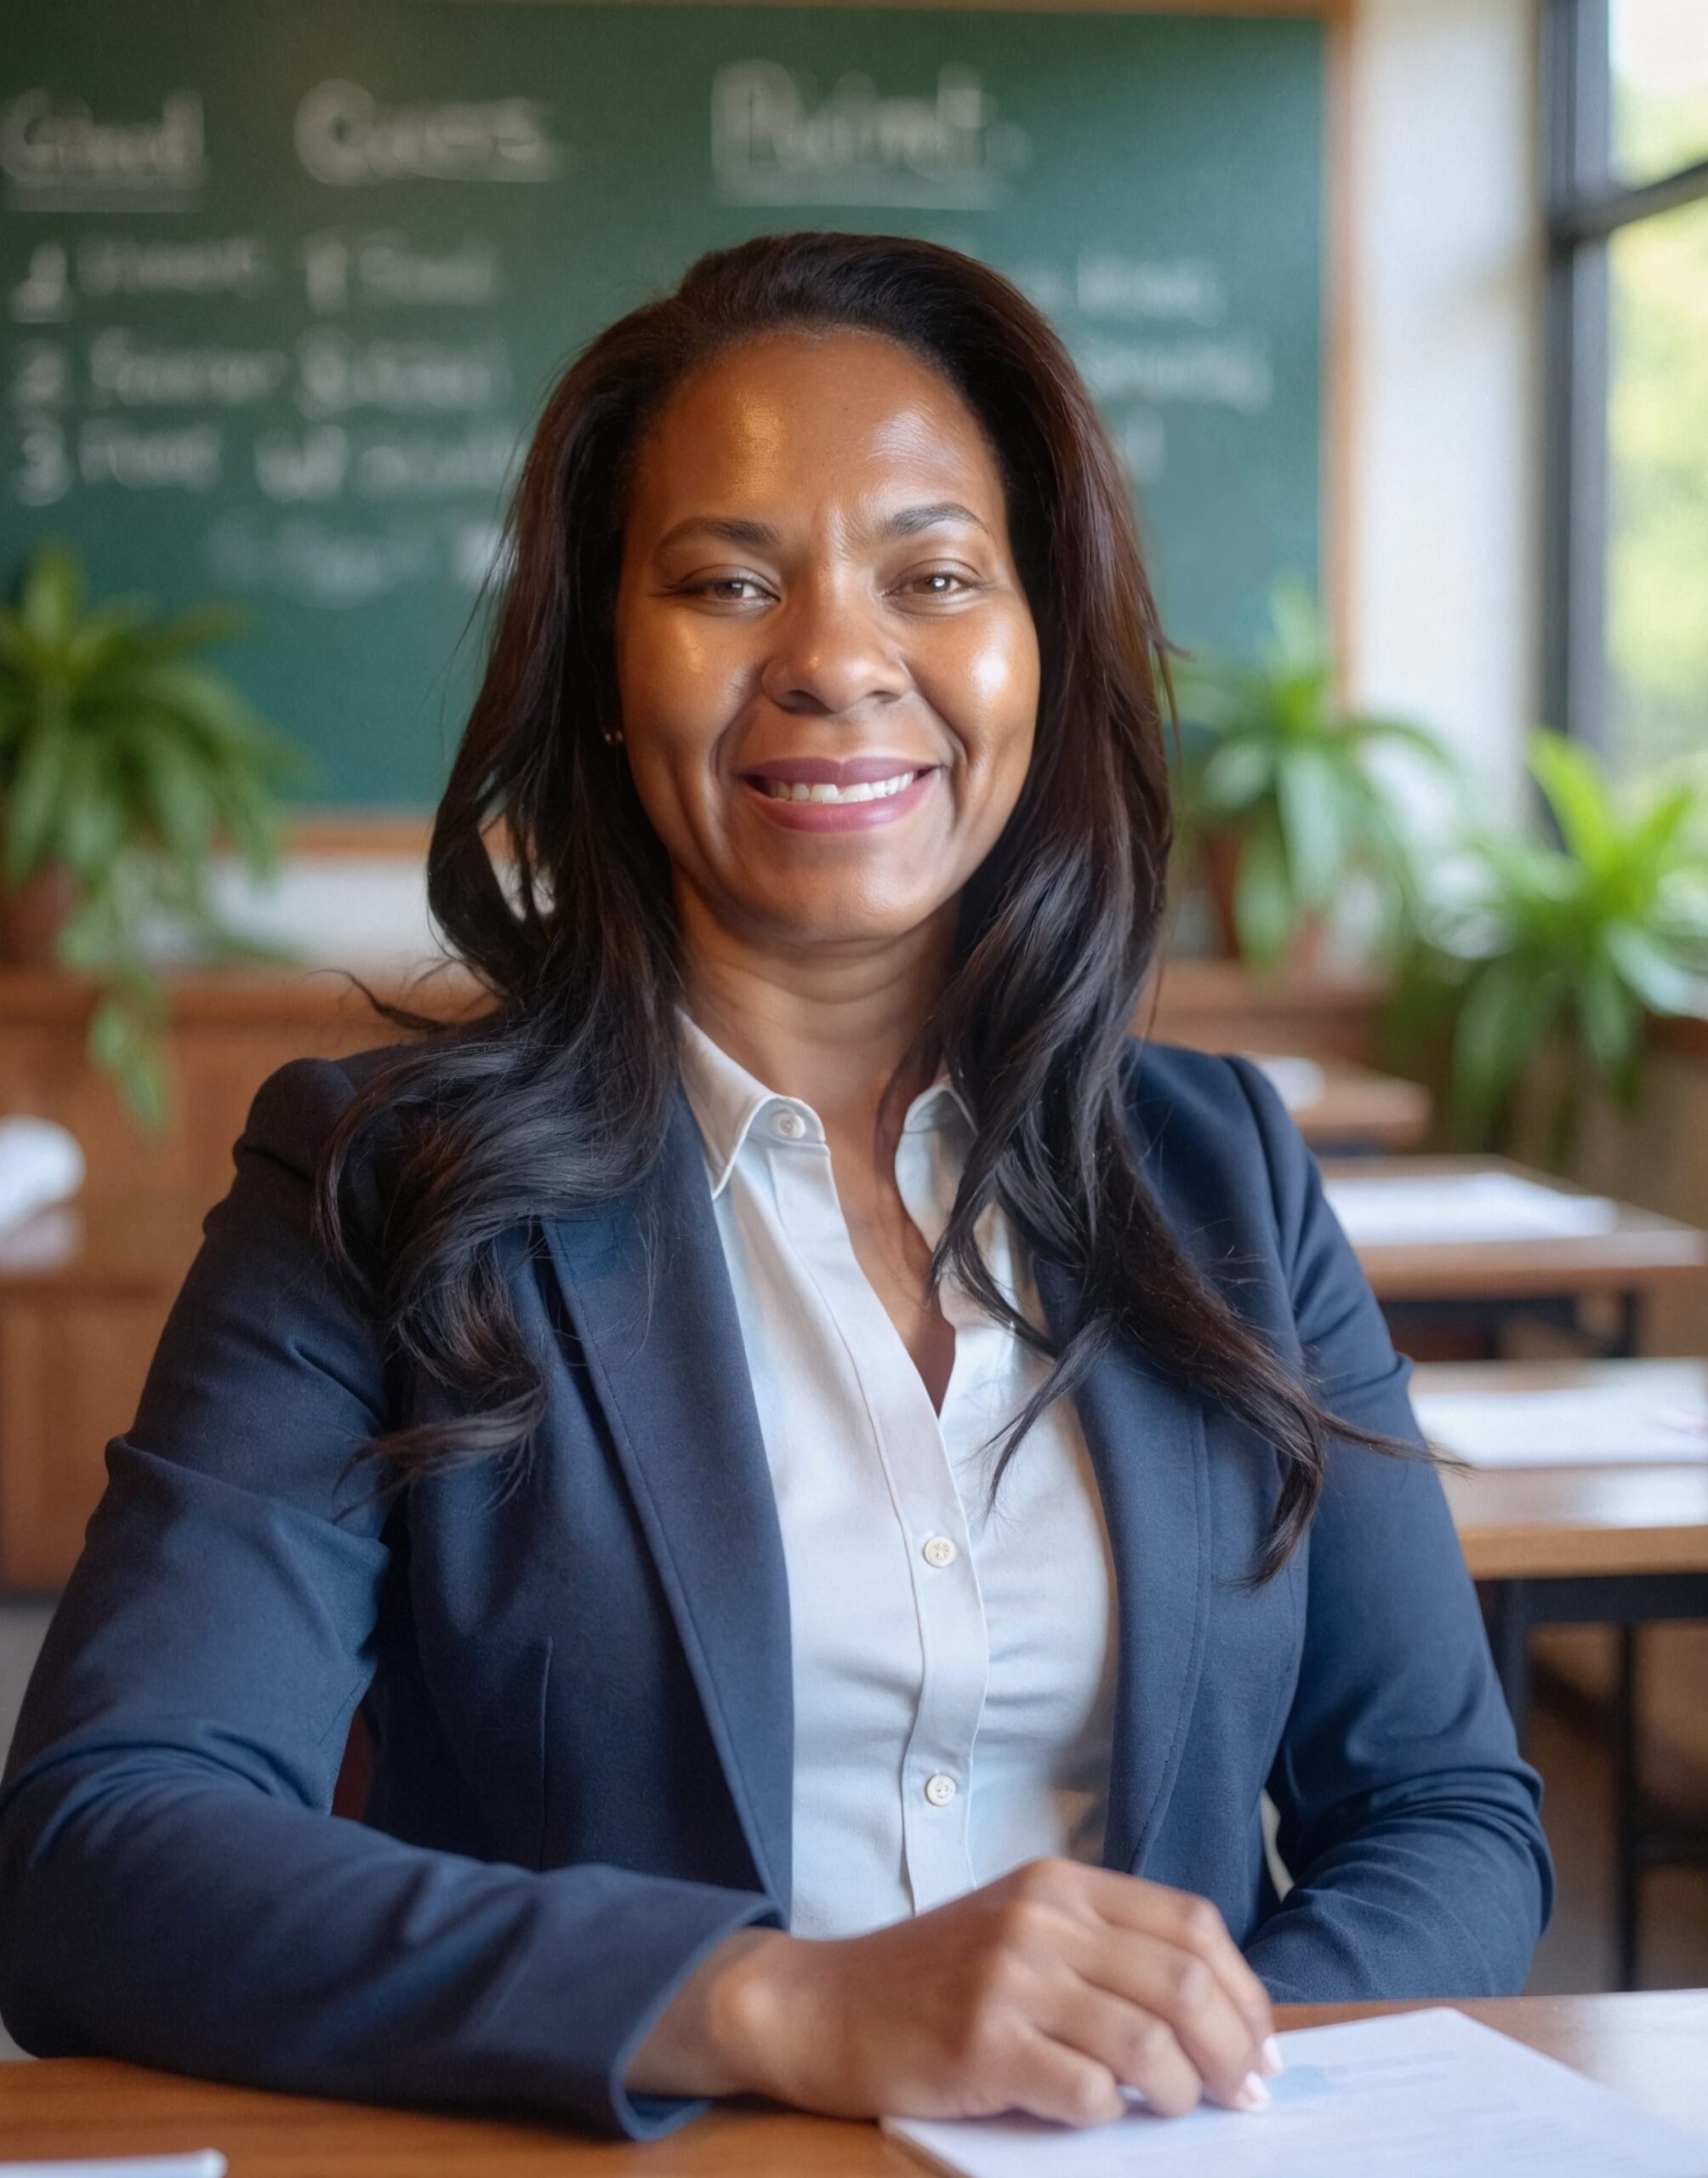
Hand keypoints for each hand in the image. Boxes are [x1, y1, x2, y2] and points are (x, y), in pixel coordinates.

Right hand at [629, 1858, 1279, 2124]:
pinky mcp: (983, 2043)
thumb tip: (1220, 2022)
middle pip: (1183, 1982)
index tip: (1264, 2048)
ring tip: (1178, 2112)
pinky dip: (1110, 2114)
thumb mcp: (1022, 1935)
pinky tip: (1097, 2114)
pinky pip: (1087, 2090)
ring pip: (1148, 2042)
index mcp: (1060, 1884)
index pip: (1191, 1926)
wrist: (822, 2004)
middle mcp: (1041, 1918)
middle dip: (1234, 2051)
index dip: (1244, 1992)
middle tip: (1245, 2097)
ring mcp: (1010, 1978)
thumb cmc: (933, 1980)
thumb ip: (1105, 1956)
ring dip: (1182, 2092)